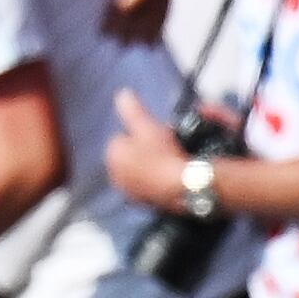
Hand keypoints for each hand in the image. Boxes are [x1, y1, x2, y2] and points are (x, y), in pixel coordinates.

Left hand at [103, 88, 189, 211]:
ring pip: (140, 172)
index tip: (157, 135)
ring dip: (151, 166)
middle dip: (143, 151)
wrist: (186, 187)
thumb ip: (132, 109)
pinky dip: (157, 182)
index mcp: (112, 154)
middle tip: (165, 147)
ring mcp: (130, 192)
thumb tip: (122, 93)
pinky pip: (149, 187)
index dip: (141, 134)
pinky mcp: (145, 204)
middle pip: (131, 156)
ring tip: (171, 161)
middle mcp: (115, 175)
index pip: (123, 137)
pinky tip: (171, 177)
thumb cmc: (164, 154)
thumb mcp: (147, 125)